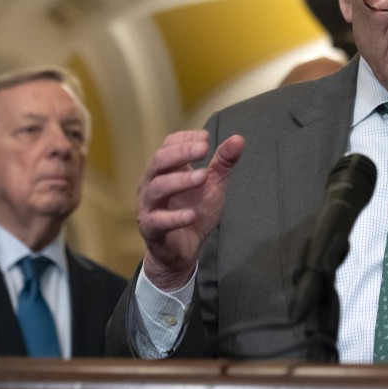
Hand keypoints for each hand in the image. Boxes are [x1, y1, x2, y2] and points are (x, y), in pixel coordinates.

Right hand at [136, 130, 244, 290]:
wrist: (183, 249)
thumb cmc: (194, 210)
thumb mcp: (213, 184)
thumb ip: (223, 162)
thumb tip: (238, 139)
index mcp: (165, 170)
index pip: (168, 145)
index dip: (185, 139)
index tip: (206, 139)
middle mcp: (152, 184)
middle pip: (159, 161)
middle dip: (182, 153)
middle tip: (204, 149)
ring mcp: (149, 206)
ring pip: (157, 188)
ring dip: (180, 180)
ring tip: (202, 177)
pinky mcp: (151, 229)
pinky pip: (158, 221)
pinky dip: (175, 217)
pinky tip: (192, 214)